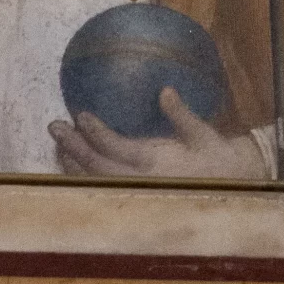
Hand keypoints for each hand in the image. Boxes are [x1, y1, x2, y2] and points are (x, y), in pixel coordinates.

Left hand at [49, 87, 271, 180]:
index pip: (119, 150)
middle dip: (74, 148)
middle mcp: (142, 180)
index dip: (98, 134)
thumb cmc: (215, 155)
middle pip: (99, 169)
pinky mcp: (135, 193)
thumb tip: (165, 90)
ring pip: (96, 182)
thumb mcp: (203, 133)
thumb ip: (181, 114)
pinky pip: (103, 188)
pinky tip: (71, 162)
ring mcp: (136, 190)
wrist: (228, 184)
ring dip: (73, 163)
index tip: (81, 116)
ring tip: (58, 143)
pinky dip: (83, 176)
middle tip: (55, 126)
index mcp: (158, 163)